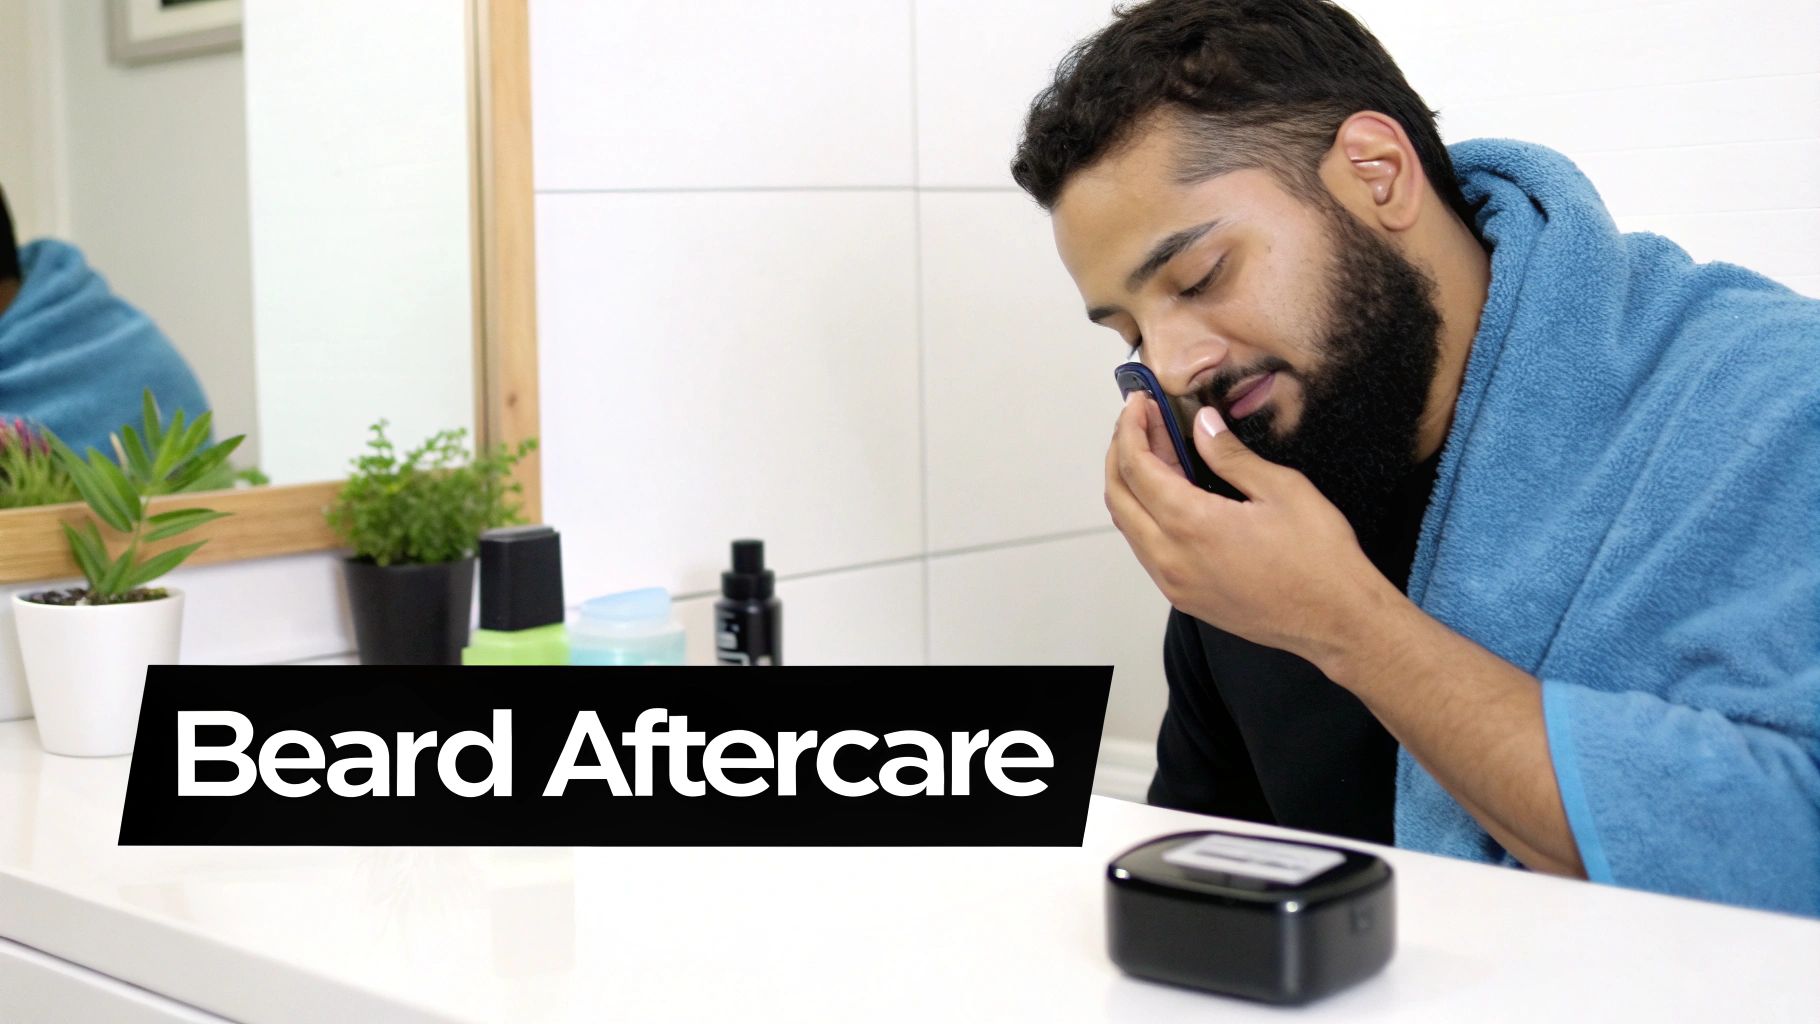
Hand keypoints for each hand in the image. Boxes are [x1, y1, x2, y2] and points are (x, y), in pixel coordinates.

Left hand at [1103, 393, 1394, 667]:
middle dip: (1121, 453)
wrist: (1337, 620)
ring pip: (1128, 526)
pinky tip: (1169, 494)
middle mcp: (1172, 558)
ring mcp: (1174, 583)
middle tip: (1138, 423)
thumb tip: (1202, 425)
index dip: (1131, 430)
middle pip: (1118, 497)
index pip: (1136, 468)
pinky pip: (1146, 550)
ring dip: (1131, 485)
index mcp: (1191, 525)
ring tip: (1155, 451)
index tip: (1138, 405)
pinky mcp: (1185, 597)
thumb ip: (1230, 455)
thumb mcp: (1281, 489)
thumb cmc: (1319, 560)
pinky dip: (1145, 515)